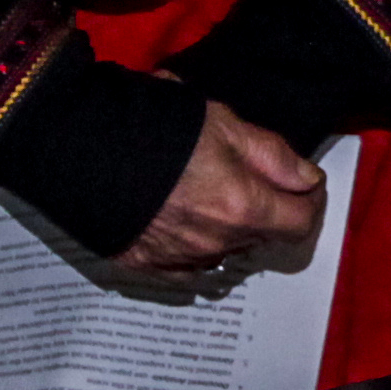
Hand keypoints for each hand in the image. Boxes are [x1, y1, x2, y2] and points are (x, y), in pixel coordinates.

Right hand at [118, 103, 321, 282]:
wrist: (81, 148)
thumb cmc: (156, 128)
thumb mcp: (224, 124)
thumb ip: (273, 156)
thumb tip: (308, 178)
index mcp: (242, 208)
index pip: (300, 223)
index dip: (309, 201)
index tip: (303, 184)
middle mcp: (217, 243)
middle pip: (262, 236)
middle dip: (266, 210)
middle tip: (249, 177)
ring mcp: (181, 259)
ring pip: (225, 249)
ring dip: (228, 227)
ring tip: (204, 190)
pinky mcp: (147, 265)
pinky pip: (187, 264)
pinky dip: (192, 244)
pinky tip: (177, 217)